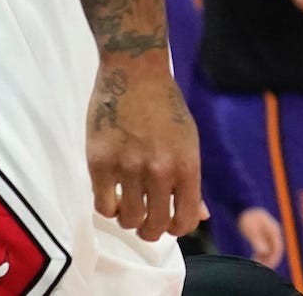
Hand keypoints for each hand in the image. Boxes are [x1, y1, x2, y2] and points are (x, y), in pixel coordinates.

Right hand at [86, 57, 205, 241]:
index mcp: (187, 165)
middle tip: (146, 220)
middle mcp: (159, 170)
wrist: (135, 72)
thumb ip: (192, 181)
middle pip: (154, 227)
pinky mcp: (100, 163)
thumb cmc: (166, 106)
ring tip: (129, 201)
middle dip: (151, 230)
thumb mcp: (189, 140)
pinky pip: (103, 206)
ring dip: (128, 217)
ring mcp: (128, 168)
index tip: (170, 222)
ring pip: (127, 220)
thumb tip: (202, 216)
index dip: (178, 228)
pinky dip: (108, 206)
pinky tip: (113, 192)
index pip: (187, 221)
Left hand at [238, 208, 284, 268]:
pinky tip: (254, 259)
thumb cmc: (248, 218)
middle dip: (270, 260)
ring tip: (256, 265)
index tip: (266, 267)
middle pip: (276, 250)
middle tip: (260, 269)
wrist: (244, 208)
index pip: (278, 248)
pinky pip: (266, 247)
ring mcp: (270, 234)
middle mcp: (274, 233)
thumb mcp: (251, 230)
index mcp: (273, 230)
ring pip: (271, 250)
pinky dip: (262, 254)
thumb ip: (258, 241)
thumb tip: (264, 252)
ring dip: (265, 258)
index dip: (274, 258)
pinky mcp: (264, 235)